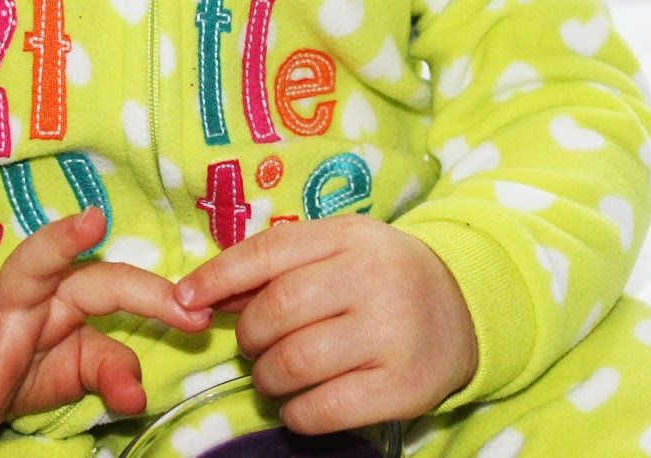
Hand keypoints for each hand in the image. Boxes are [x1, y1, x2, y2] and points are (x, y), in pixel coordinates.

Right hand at [0, 207, 212, 457]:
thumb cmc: (18, 369)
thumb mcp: (73, 367)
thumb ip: (110, 369)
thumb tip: (140, 393)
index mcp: (54, 298)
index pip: (106, 283)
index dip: (151, 294)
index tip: (198, 313)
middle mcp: (9, 304)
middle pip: (34, 263)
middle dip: (59, 241)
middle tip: (92, 221)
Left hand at [173, 214, 476, 434]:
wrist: (465, 307)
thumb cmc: (383, 276)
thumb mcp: (338, 250)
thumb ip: (277, 265)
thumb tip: (204, 294)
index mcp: (351, 237)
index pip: (269, 252)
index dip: (218, 276)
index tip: (185, 299)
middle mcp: (374, 280)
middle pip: (277, 311)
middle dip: (250, 337)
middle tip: (256, 346)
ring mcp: (392, 334)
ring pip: (295, 363)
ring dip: (268, 378)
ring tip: (275, 376)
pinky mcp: (404, 387)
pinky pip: (324, 409)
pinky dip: (296, 413)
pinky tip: (300, 403)